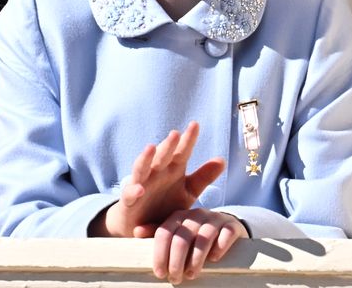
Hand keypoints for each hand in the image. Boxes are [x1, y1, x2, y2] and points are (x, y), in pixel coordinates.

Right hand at [98, 122, 224, 238]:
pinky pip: (130, 194)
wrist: (144, 226)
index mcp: (172, 170)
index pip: (181, 152)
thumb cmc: (167, 204)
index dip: (187, 140)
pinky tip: (140, 189)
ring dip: (145, 158)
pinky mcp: (130, 200)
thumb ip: (203, 177)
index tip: (195, 125)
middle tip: (175, 134)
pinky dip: (134, 190)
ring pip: (142, 168)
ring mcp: (141, 184)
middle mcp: (156, 173)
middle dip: (168, 145)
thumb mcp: (189, 191)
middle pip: (162, 157)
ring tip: (151, 148)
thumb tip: (222, 159)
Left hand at [149, 207, 245, 282]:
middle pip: (182, 238)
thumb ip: (159, 233)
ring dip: (196, 259)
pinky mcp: (232, 225)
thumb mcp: (177, 232)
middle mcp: (195, 215)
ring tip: (191, 274)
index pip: (164, 233)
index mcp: (178, 217)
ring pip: (203, 238)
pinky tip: (214, 259)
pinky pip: (226, 234)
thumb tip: (136, 232)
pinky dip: (219, 247)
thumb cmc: (196, 234)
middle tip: (175, 278)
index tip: (159, 273)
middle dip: (176, 261)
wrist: (227, 226)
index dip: (160, 254)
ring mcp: (214, 219)